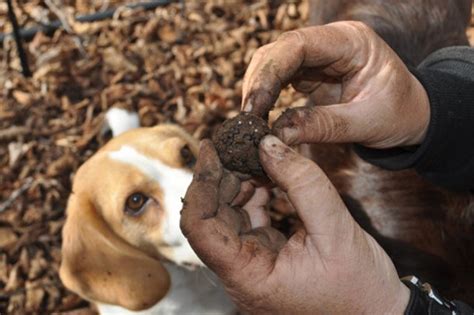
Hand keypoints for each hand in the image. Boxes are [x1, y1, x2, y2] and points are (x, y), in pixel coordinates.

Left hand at [180, 137, 408, 313]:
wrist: (377, 312)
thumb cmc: (360, 287)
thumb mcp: (337, 230)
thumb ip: (303, 184)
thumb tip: (268, 145)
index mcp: (249, 278)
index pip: (201, 228)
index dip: (200, 185)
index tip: (211, 149)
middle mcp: (241, 274)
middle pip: (212, 217)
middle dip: (222, 176)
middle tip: (239, 143)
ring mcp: (252, 265)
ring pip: (228, 215)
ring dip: (238, 182)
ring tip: (256, 153)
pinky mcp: (265, 256)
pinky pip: (248, 219)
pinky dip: (254, 194)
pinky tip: (266, 173)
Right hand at [241, 21, 429, 148]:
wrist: (413, 116)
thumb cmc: (400, 115)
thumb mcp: (366, 123)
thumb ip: (322, 126)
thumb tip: (277, 137)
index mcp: (352, 41)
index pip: (298, 45)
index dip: (270, 73)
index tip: (254, 106)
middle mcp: (332, 41)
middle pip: (280, 51)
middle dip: (258, 82)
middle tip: (246, 118)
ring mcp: (321, 54)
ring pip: (275, 62)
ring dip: (258, 88)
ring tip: (250, 120)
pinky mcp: (313, 70)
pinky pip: (281, 77)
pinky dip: (267, 95)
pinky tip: (260, 114)